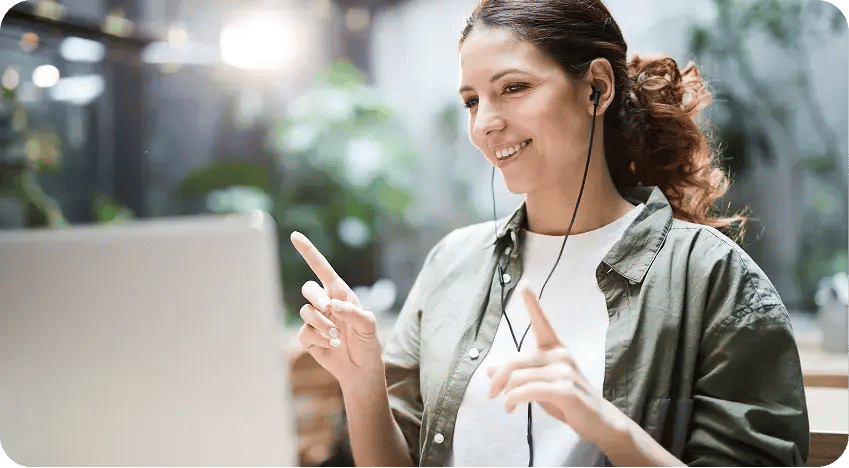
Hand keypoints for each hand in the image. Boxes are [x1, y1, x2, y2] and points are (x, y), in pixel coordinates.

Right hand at [290, 231, 383, 386]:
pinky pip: (305, 332)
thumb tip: (333, 305)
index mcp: (341, 294)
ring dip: (322, 325)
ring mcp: (316, 320)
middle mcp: (326, 303)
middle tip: (330, 310)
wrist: (361, 370)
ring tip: (338, 337)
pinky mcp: (308, 337)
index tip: (295, 236)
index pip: (322, 268)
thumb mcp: (370, 326)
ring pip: (305, 312)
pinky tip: (332, 346)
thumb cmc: (368, 344)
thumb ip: (354, 313)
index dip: (308, 252)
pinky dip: (319, 339)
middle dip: (317, 298)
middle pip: (309, 289)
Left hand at [487, 281, 629, 445]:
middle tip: (490, 394)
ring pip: (518, 377)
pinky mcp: (565, 389)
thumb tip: (489, 368)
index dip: (532, 302)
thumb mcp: (540, 384)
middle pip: (515, 360)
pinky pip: (528, 390)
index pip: (542, 322)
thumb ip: (519, 374)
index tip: (525, 283)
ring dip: (506, 394)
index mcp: (556, 349)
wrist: (598, 421)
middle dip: (498, 378)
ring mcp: (564, 371)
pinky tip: (512, 407)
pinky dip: (514, 399)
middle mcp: (560, 355)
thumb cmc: (567, 401)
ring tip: (507, 405)